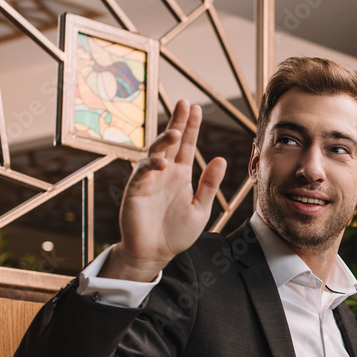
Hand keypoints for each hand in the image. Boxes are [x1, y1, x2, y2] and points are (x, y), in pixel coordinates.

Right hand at [100, 100, 226, 281]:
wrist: (156, 253)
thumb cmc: (177, 232)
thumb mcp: (200, 208)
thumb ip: (209, 185)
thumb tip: (220, 159)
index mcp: (180, 175)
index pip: (186, 146)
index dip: (190, 127)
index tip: (196, 108)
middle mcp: (164, 173)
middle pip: (170, 142)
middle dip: (177, 122)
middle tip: (184, 103)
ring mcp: (149, 180)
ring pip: (154, 153)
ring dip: (163, 141)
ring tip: (176, 132)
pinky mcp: (136, 190)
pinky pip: (142, 173)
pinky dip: (151, 166)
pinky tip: (162, 163)